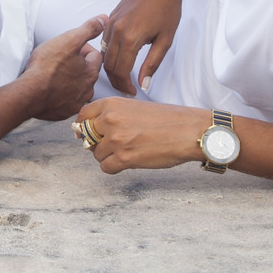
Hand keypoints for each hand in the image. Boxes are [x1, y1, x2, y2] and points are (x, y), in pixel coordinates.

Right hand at [21, 15, 104, 120]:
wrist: (28, 93)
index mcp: (91, 72)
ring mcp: (75, 103)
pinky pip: (66, 101)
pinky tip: (51, 89)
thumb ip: (89, 29)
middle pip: (87, 73)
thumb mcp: (69, 39)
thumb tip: (104, 19)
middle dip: (78, 65)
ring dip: (70, 81)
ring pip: (78, 88)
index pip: (95, 56)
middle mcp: (87, 90)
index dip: (83, 48)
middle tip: (61, 60)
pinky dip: (61, 95)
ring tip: (56, 74)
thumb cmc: (47, 66)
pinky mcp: (63, 112)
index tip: (70, 47)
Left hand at [76, 98, 206, 172]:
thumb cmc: (166, 119)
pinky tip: (130, 160)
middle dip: (97, 142)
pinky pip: (106, 167)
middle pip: (87, 136)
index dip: (85, 126)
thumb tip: (89, 131)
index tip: (90, 132)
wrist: (188, 131)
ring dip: (109, 156)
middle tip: (114, 144)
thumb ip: (113, 115)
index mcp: (112, 104)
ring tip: (129, 150)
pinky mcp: (124, 158)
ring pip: (96, 154)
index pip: (84, 115)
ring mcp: (116, 139)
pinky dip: (115, 167)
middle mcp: (110, 119)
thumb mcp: (135, 108)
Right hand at [101, 0, 187, 95]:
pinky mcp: (111, 16)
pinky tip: (120, 57)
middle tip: (127, 88)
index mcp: (130, 38)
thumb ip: (152, 64)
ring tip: (124, 76)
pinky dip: (109, 52)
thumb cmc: (168, 9)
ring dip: (111, 68)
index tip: (133, 92)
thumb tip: (143, 85)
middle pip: (108, 65)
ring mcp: (111, 22)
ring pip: (103, 53)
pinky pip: (104, 40)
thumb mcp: (165, 40)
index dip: (125, 86)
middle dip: (116, 81)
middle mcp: (116, 31)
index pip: (120, 71)